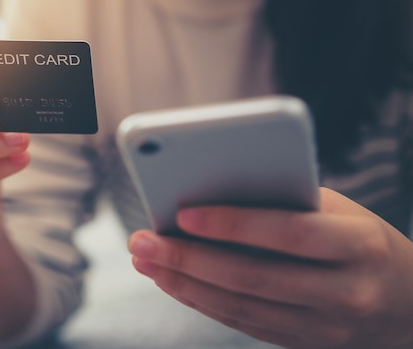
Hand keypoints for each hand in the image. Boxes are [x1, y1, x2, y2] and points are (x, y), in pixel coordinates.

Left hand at [128, 187, 412, 348]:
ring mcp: (325, 327)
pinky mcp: (303, 344)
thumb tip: (210, 195)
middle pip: (252, 276)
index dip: (234, 224)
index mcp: (359, 245)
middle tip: (142, 241)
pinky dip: (201, 301)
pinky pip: (242, 323)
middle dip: (188, 259)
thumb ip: (285, 204)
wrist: (408, 305)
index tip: (183, 213)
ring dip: (183, 283)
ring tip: (145, 259)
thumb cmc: (361, 240)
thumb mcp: (339, 211)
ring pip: (239, 306)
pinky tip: (172, 281)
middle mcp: (345, 292)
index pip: (289, 233)